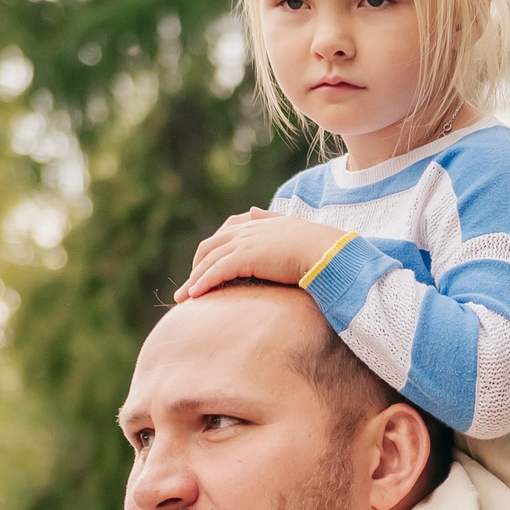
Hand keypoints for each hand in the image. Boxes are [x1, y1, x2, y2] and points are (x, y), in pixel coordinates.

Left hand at [177, 208, 343, 297]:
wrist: (325, 251)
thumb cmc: (315, 243)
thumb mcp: (288, 226)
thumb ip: (269, 218)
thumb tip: (253, 211)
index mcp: (254, 223)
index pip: (223, 234)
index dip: (211, 252)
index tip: (203, 268)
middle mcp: (245, 230)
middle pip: (208, 247)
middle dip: (195, 267)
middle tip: (189, 287)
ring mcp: (243, 242)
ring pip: (208, 261)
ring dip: (193, 280)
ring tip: (183, 298)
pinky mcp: (244, 257)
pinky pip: (216, 271)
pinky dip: (202, 283)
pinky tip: (194, 296)